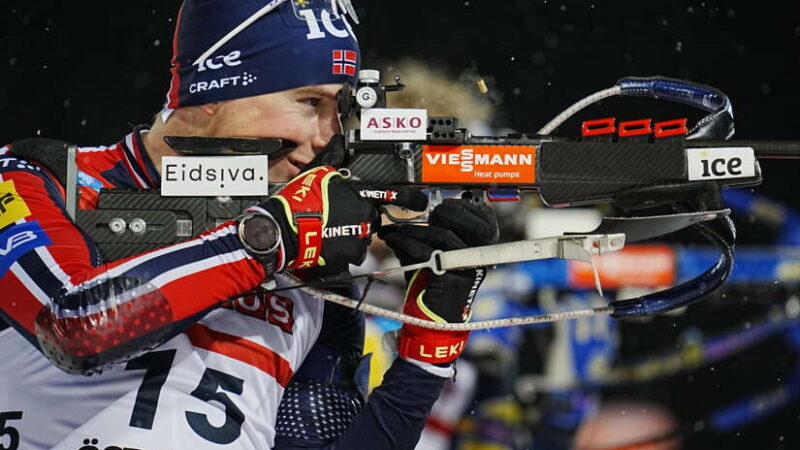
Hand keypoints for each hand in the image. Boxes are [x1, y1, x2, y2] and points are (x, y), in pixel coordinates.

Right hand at [244, 136, 427, 275]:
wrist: (284, 231)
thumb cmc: (300, 201)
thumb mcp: (317, 171)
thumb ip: (333, 157)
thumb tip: (338, 141)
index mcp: (361, 194)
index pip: (395, 194)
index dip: (412, 198)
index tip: (420, 202)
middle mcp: (365, 216)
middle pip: (372, 216)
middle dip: (359, 215)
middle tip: (337, 214)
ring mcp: (358, 238)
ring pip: (361, 235)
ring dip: (350, 232)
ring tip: (327, 228)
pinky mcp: (349, 256)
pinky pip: (351, 253)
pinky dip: (342, 249)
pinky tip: (326, 241)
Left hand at [378, 198, 498, 363]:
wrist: (433, 324)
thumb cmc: (432, 290)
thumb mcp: (428, 259)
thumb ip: (419, 240)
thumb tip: (399, 224)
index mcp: (480, 252)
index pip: (483, 220)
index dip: (463, 209)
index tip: (440, 207)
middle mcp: (479, 260)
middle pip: (471, 224)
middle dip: (443, 214)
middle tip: (422, 217)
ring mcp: (468, 270)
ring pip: (444, 236)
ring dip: (413, 230)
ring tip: (393, 231)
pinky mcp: (453, 280)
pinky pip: (429, 254)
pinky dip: (407, 244)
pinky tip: (393, 241)